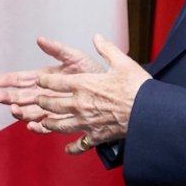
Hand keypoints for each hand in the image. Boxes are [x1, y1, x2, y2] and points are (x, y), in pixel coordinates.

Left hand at [0, 34, 148, 153]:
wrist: (149, 112)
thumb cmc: (137, 86)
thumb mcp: (121, 62)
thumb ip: (106, 49)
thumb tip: (97, 37)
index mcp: (82, 84)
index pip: (55, 82)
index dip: (44, 81)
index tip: (39, 81)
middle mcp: (79, 104)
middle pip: (52, 104)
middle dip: (42, 101)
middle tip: (37, 99)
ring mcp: (85, 122)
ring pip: (59, 125)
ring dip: (48, 123)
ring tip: (43, 121)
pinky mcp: (95, 136)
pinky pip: (79, 144)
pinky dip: (72, 148)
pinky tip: (67, 149)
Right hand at [0, 36, 106, 122]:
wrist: (111, 91)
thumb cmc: (94, 72)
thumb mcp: (75, 57)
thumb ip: (58, 49)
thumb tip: (40, 39)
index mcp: (46, 78)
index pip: (23, 79)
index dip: (10, 80)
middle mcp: (46, 94)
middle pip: (22, 97)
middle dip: (9, 97)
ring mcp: (52, 109)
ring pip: (30, 112)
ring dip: (20, 112)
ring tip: (14, 110)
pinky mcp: (61, 121)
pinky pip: (47, 127)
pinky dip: (38, 128)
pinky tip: (32, 125)